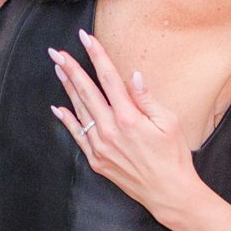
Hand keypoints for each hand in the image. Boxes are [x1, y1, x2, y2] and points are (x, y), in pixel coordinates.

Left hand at [49, 30, 208, 223]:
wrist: (168, 192)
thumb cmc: (174, 155)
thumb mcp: (169, 122)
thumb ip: (147, 98)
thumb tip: (133, 76)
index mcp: (129, 118)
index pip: (108, 78)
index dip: (96, 56)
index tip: (86, 38)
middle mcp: (110, 131)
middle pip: (86, 92)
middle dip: (71, 69)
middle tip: (57, 52)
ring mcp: (101, 147)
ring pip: (79, 111)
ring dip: (67, 88)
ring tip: (58, 69)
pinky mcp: (97, 160)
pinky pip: (77, 135)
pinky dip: (67, 120)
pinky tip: (58, 107)